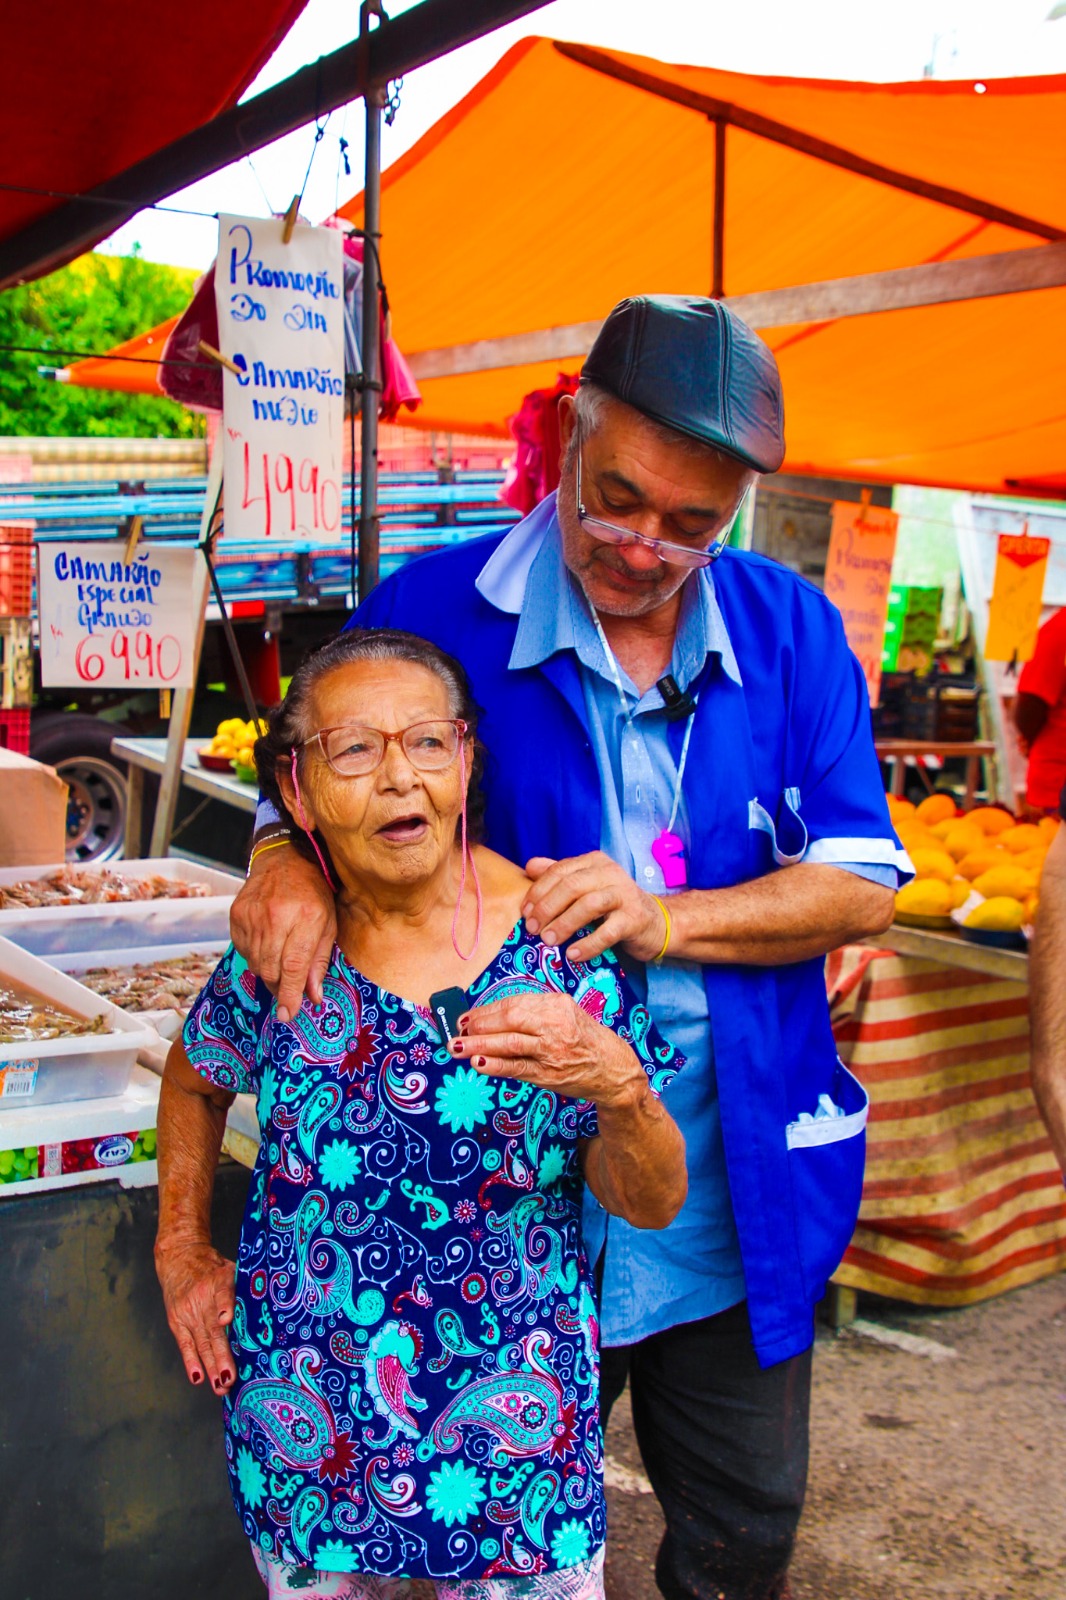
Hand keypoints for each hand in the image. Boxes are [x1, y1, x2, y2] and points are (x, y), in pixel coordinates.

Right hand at [155, 1237, 236, 1392]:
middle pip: (213, 1329)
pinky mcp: (177, 1321)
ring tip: (221, 1386)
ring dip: (211, 1366)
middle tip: (231, 1378)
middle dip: (222, 1356)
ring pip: (201, 1342)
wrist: (180, 1258)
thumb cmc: (213, 1268)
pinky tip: (198, 1378)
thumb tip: (272, 1309)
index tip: (227, 1319)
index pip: (222, 1293)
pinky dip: (191, 1361)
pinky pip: (185, 1344)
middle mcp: (202, 1297)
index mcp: (220, 1280)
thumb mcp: (231, 1268)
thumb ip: (245, 1288)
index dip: (225, 1305)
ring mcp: (188, 1311)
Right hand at [230, 843, 335, 1021]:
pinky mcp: (236, 914)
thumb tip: (314, 997)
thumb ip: (319, 961)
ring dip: (268, 971)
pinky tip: (267, 942)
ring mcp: (252, 915)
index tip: (289, 1014)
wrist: (285, 859)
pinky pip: (243, 950)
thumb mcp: (328, 924)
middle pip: (271, 970)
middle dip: (280, 986)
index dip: (290, 994)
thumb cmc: (313, 894)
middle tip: (288, 987)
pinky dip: (255, 955)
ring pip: (255, 963)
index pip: (293, 966)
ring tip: (280, 958)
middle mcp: (276, 916)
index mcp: (305, 917)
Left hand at [451, 991, 644, 1109]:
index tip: (467, 1016)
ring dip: (478, 1045)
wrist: (613, 1069)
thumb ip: (534, 1012)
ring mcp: (552, 1051)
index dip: (486, 1010)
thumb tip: (492, 1016)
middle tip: (457, 1031)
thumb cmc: (585, 1039)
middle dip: (479, 1025)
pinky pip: (517, 1068)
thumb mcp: (565, 1014)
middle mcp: (555, 1024)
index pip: (514, 1003)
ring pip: (509, 1044)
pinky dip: (495, 1066)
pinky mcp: (550, 1075)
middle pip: (509, 1020)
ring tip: (457, 1047)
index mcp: (557, 1004)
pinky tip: (478, 1064)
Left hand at [522, 852, 667, 963]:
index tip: (524, 912)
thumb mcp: (586, 886)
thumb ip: (559, 875)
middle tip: (532, 929)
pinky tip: (573, 954)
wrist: (655, 922)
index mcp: (595, 862)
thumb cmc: (613, 906)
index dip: (538, 891)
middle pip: (571, 885)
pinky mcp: (635, 919)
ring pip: (589, 905)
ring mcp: (625, 895)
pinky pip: (608, 932)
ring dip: (564, 924)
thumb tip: (529, 866)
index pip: (560, 871)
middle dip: (547, 907)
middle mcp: (611, 873)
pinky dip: (588, 944)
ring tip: (548, 941)